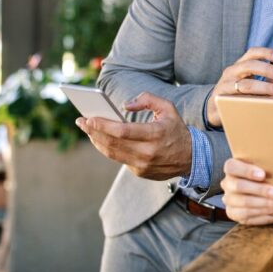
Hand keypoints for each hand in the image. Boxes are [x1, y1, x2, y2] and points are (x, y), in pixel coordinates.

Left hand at [77, 92, 192, 180]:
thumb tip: (124, 105)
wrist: (191, 157)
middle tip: (81, 122)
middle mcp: (148, 152)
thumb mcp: (168, 108)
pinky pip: (118, 159)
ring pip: (112, 153)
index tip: (89, 118)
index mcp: (156, 134)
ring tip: (88, 130)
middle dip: (93, 131)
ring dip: (96, 141)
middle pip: (112, 143)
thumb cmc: (176, 129)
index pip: (122, 131)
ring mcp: (143, 164)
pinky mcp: (140, 172)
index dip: (103, 125)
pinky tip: (101, 139)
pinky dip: (108, 148)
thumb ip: (147, 99)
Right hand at [205, 47, 272, 127]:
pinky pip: (241, 101)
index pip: (252, 53)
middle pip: (249, 66)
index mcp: (239, 66)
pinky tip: (266, 105)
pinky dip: (255, 102)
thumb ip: (265, 80)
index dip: (266, 53)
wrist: (214, 108)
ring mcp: (225, 86)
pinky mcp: (221, 100)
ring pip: (246, 85)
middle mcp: (231, 73)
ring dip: (265, 87)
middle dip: (268, 70)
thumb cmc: (236, 93)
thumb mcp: (250, 83)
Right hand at [221, 157, 272, 224]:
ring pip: (244, 203)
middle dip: (260, 190)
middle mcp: (227, 184)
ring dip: (265, 204)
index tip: (263, 175)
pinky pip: (248, 216)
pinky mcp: (235, 214)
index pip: (232, 167)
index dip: (246, 171)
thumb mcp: (264, 166)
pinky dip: (265, 214)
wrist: (261, 190)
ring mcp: (229, 200)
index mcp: (232, 168)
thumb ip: (268, 165)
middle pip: (239, 186)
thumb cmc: (265, 174)